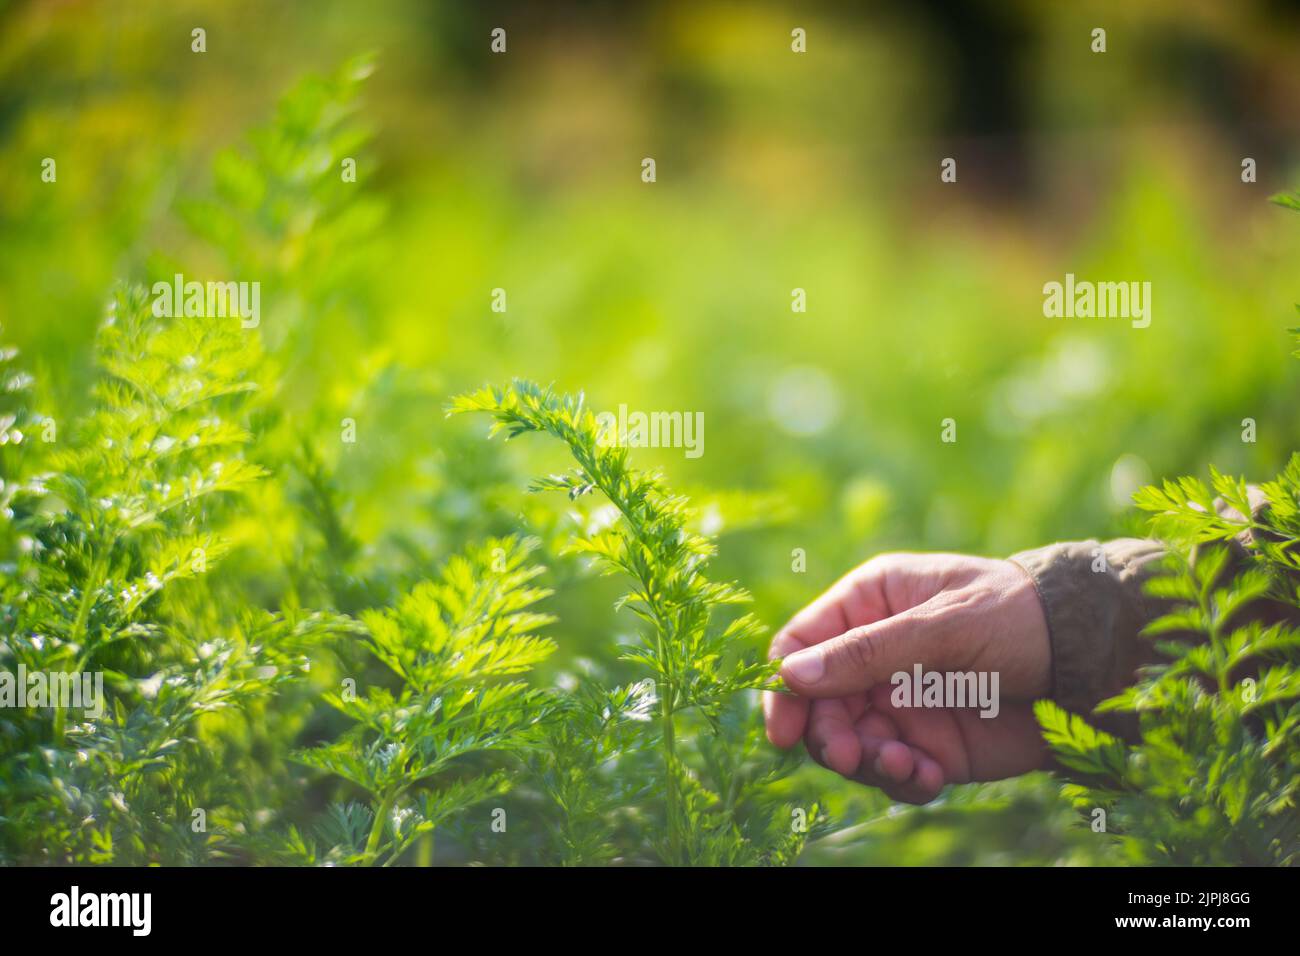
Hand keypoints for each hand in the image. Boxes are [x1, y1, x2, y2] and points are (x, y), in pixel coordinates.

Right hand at [765, 553, 1053, 803]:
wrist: (1092, 664)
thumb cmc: (1018, 618)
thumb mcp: (943, 626)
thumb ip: (868, 652)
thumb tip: (791, 676)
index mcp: (871, 603)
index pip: (802, 644)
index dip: (785, 687)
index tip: (787, 729)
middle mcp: (875, 653)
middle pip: (818, 704)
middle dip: (829, 735)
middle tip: (849, 757)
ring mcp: (900, 701)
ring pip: (850, 742)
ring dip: (866, 762)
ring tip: (904, 765)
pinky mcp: (929, 743)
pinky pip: (892, 770)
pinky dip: (900, 780)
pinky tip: (926, 775)